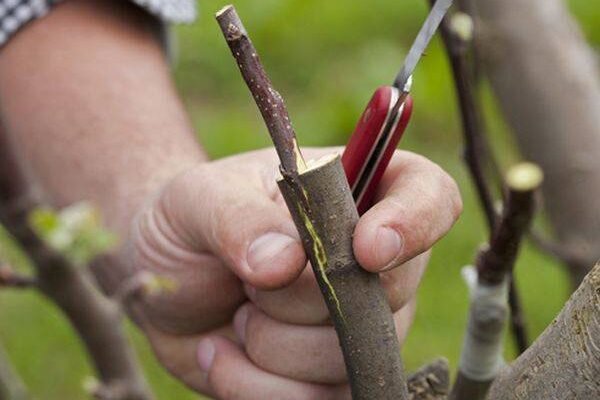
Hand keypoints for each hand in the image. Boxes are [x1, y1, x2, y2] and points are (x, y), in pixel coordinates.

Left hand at [127, 147, 461, 396]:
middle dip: (302, 299)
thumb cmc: (190, 222)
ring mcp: (356, 323)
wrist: (164, 280)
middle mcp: (369, 260)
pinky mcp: (328, 376)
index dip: (414, 223)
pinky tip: (222, 353)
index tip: (366, 249)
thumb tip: (284, 263)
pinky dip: (256, 387)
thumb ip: (238, 220)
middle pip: (389, 292)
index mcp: (355, 191)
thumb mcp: (199, 200)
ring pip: (349, 357)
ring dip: (272, 345)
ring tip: (236, 315)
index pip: (430, 196)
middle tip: (248, 282)